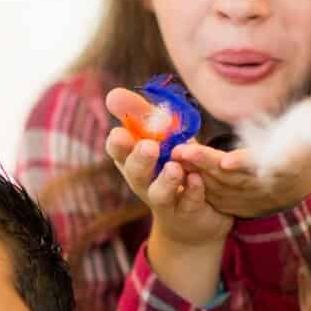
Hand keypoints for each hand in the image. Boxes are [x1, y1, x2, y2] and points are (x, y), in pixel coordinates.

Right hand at [105, 89, 232, 247]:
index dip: (118, 144)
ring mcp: (165, 200)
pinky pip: (189, 203)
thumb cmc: (172, 167)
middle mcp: (144, 183)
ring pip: (159, 193)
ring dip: (165, 180)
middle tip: (148, 146)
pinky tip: (198, 178)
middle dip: (140, 159)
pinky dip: (192, 191)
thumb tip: (112, 94)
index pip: (118, 151)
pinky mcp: (187, 212)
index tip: (120, 133)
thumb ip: (140, 115)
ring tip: (174, 167)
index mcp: (133, 161)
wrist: (193, 216)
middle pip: (135, 173)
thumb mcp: (159, 138)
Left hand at [168, 96, 310, 218]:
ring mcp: (243, 198)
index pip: (267, 169)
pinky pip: (206, 192)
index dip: (248, 165)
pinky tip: (174, 164)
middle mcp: (262, 188)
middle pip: (233, 177)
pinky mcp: (227, 202)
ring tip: (176, 153)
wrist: (288, 193)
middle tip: (186, 152)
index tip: (229, 162)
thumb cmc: (302, 159)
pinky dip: (191, 180)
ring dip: (194, 170)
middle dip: (209, 165)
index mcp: (286, 173)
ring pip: (216, 184)